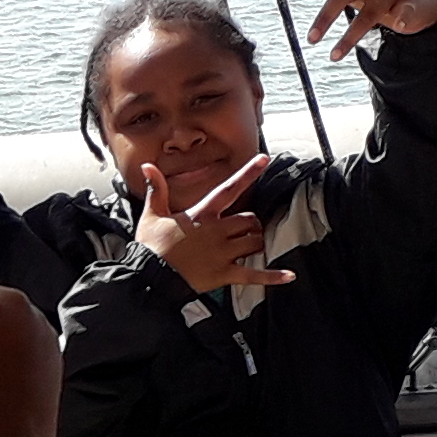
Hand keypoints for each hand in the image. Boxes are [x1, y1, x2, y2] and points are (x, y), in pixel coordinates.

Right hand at [129, 158, 288, 295]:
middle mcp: (217, 231)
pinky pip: (253, 274)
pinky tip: (288, 276)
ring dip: (256, 243)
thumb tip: (148, 166)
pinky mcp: (224, 273)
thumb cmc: (150, 246)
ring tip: (250, 246)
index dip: (248, 173)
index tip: (264, 160)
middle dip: (251, 225)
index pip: (229, 188)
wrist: (149, 275)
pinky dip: (272, 276)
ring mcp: (222, 253)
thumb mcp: (151, 214)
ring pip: (254, 242)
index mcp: (202, 214)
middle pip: (250, 220)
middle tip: (245, 230)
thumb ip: (157, 189)